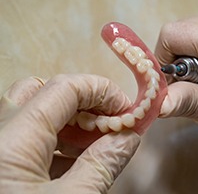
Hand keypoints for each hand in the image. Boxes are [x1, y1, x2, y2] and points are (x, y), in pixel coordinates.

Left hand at [0, 75, 139, 192]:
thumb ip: (101, 166)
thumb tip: (128, 138)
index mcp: (11, 142)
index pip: (64, 88)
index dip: (102, 91)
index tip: (125, 110)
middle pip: (42, 92)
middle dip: (84, 103)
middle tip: (108, 123)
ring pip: (35, 115)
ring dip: (72, 123)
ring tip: (97, 145)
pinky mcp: (1, 163)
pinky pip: (29, 139)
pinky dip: (57, 142)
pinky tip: (76, 161)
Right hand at [155, 6, 197, 154]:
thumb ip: (186, 101)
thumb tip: (156, 102)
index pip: (173, 34)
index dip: (164, 60)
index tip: (175, 84)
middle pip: (179, 31)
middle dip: (178, 61)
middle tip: (196, 85)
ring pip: (187, 31)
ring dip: (187, 58)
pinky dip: (197, 52)